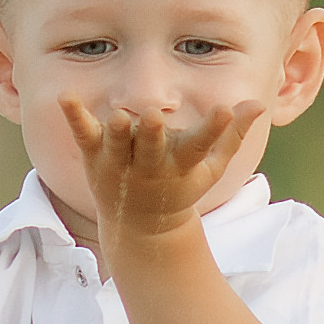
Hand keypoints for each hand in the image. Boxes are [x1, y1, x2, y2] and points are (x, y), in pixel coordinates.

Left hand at [56, 96, 262, 246]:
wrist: (141, 227)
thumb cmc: (181, 188)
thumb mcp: (211, 168)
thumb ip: (232, 135)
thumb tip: (258, 103)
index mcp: (180, 166)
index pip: (200, 146)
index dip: (214, 128)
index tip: (225, 109)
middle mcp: (149, 166)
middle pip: (151, 149)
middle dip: (152, 135)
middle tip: (154, 117)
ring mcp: (119, 163)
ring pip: (117, 146)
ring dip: (116, 133)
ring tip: (117, 117)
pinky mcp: (96, 157)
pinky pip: (83, 135)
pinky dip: (75, 116)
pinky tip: (65, 95)